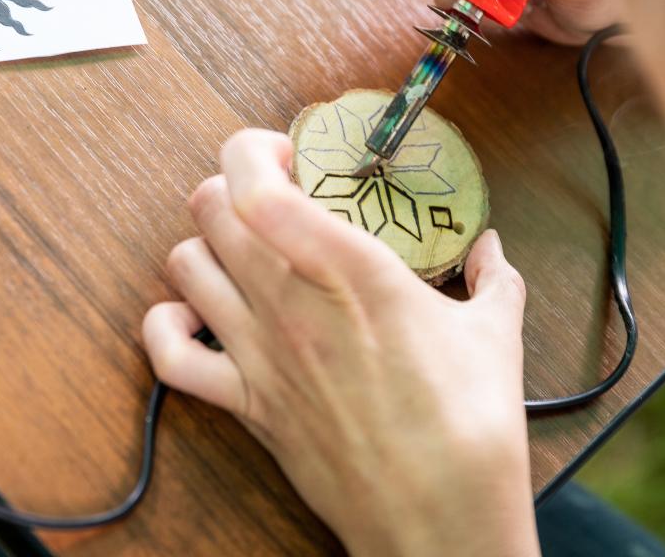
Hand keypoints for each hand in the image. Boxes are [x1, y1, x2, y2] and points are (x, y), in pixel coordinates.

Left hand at [143, 130, 538, 556]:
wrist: (439, 514)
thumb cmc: (469, 422)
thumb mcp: (496, 330)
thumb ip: (492, 276)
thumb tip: (489, 248)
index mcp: (350, 269)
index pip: (255, 184)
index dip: (251, 150)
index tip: (283, 152)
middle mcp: (289, 303)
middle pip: (209, 207)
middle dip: (231, 185)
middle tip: (269, 196)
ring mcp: (258, 354)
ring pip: (184, 265)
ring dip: (205, 244)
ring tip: (241, 250)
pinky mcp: (246, 405)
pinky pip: (169, 356)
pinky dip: (169, 325)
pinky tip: (198, 316)